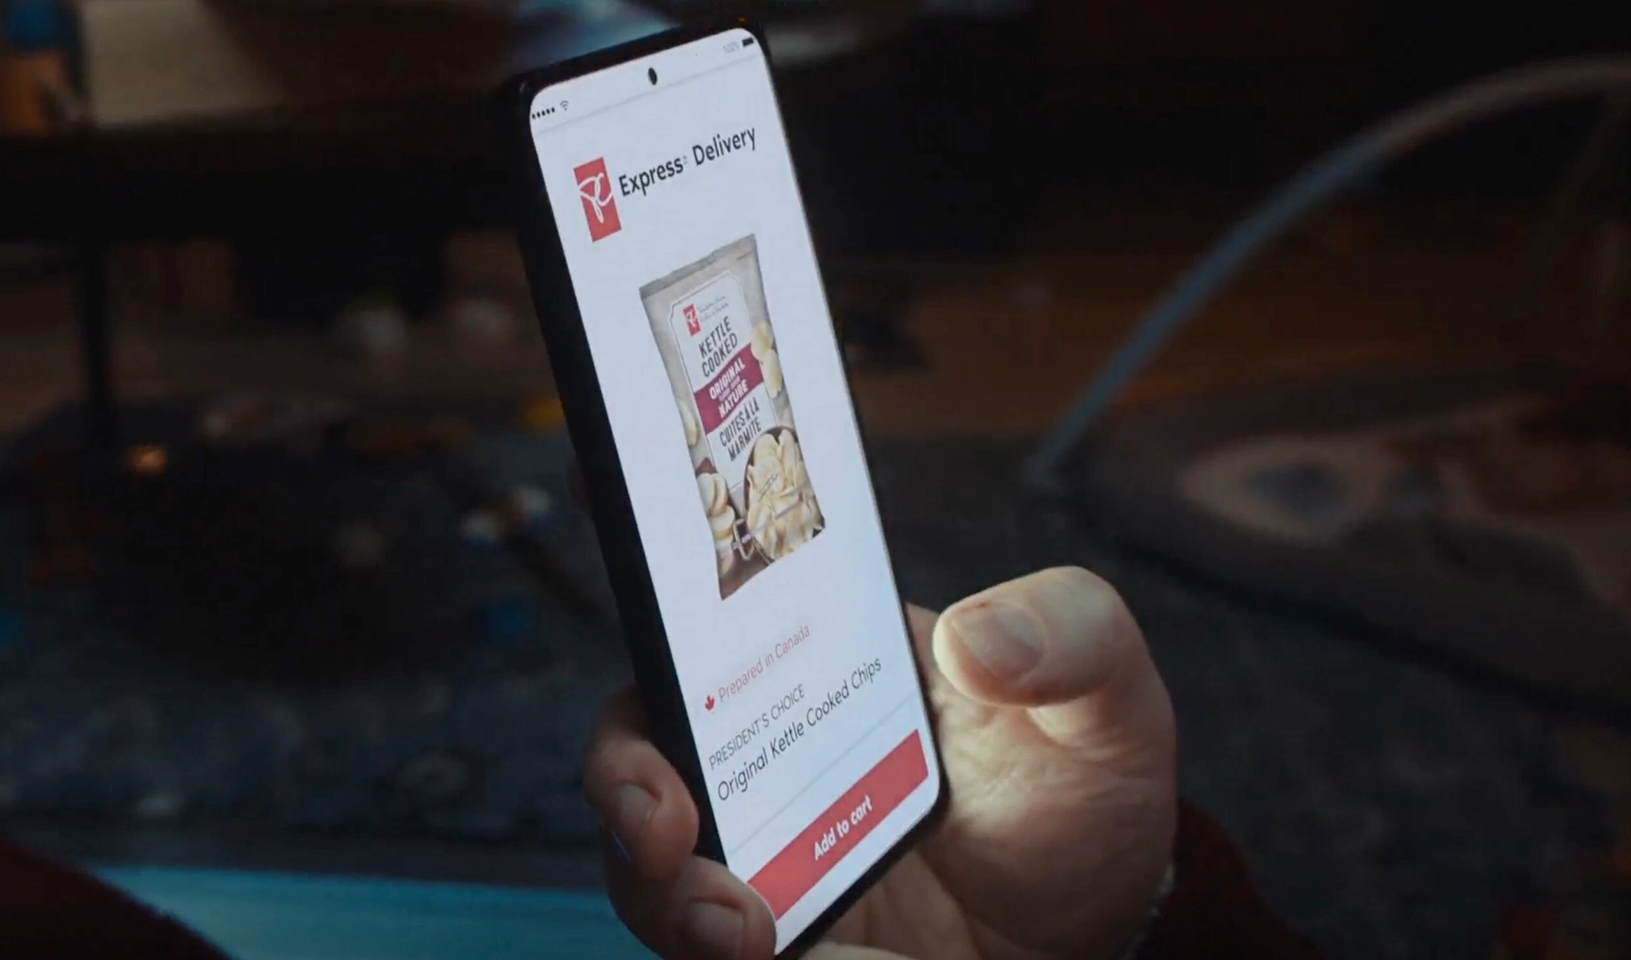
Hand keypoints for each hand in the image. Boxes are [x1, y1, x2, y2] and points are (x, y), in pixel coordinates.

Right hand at [584, 567, 1176, 959]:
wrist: (1096, 930)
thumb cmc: (1083, 788)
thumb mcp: (1106, 697)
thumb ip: (1069, 635)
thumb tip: (972, 638)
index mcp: (818, 664)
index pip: (700, 628)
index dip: (652, 627)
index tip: (657, 667)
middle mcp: (764, 756)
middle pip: (641, 752)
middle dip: (623, 784)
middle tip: (660, 827)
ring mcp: (762, 857)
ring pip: (655, 872)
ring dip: (663, 895)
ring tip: (732, 929)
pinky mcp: (785, 945)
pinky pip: (721, 953)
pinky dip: (729, 956)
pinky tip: (802, 958)